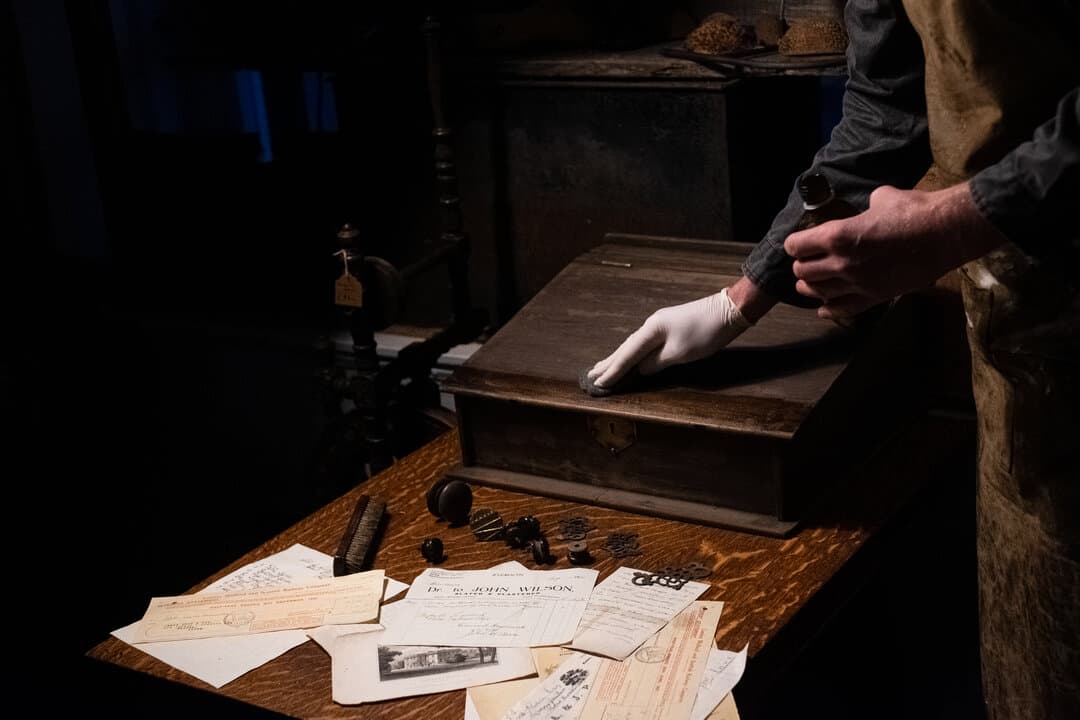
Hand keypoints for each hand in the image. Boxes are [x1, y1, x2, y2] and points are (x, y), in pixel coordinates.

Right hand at [586, 277, 769, 389]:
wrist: (729, 310)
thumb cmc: (705, 332)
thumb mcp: (680, 353)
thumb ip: (656, 363)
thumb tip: (640, 369)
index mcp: (651, 331)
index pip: (627, 355)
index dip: (612, 371)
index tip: (597, 383)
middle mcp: (651, 326)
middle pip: (625, 348)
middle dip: (608, 363)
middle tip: (591, 375)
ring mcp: (660, 325)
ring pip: (634, 346)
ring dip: (618, 358)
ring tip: (603, 367)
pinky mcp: (669, 328)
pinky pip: (644, 344)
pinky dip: (633, 354)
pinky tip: (630, 358)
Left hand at [784, 182, 1005, 319]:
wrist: (946, 233)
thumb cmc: (915, 210)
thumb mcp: (881, 198)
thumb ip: (864, 208)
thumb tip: (866, 210)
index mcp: (838, 235)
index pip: (796, 246)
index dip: (795, 243)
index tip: (799, 243)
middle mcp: (842, 262)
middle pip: (803, 271)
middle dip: (802, 265)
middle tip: (807, 261)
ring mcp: (858, 283)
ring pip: (817, 292)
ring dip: (811, 287)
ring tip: (811, 282)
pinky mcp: (875, 297)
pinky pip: (842, 310)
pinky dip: (829, 310)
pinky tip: (824, 308)